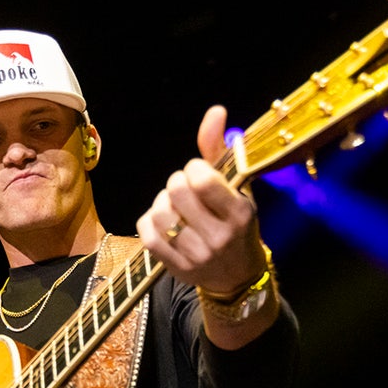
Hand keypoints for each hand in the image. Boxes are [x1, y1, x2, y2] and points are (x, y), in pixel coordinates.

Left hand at [137, 106, 269, 294]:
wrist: (238, 276)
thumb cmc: (237, 223)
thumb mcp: (238, 188)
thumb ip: (220, 149)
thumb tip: (215, 111)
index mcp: (240, 214)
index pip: (202, 180)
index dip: (194, 169)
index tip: (200, 174)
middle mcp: (219, 237)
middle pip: (177, 191)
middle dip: (177, 182)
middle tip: (186, 189)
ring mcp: (197, 255)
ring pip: (159, 212)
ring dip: (163, 202)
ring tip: (176, 206)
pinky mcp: (176, 268)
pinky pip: (148, 234)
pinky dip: (150, 221)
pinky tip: (164, 221)